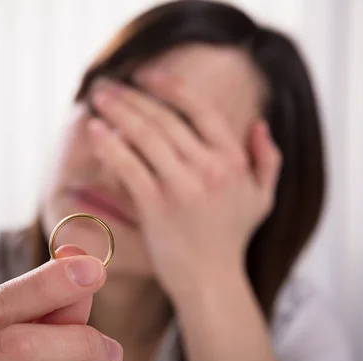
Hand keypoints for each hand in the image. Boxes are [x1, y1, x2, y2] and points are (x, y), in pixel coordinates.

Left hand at [87, 71, 281, 301]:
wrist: (211, 282)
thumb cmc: (231, 240)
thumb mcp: (262, 199)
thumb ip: (267, 159)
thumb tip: (260, 124)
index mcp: (233, 160)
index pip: (201, 110)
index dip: (171, 88)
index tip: (147, 75)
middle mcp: (210, 168)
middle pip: (165, 119)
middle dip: (133, 97)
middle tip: (107, 85)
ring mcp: (183, 186)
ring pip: (146, 136)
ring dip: (118, 112)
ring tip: (98, 97)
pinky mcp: (157, 206)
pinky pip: (129, 165)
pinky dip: (110, 145)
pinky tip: (95, 131)